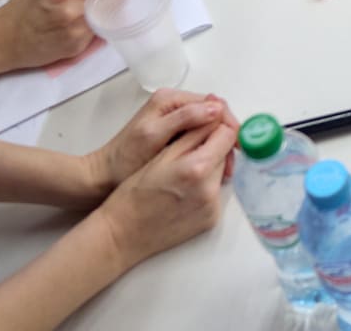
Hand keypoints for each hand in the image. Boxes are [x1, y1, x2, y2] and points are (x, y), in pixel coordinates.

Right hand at [0, 0, 104, 71]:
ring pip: (104, 16)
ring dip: (99, 12)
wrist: (2, 42)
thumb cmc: (22, 8)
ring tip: (86, 10)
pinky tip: (78, 25)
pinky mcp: (76, 48)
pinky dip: (91, 27)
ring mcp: (75, 33)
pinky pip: (95, 33)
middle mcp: (70, 13)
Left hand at [87, 89, 236, 197]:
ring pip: (209, 126)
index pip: (212, 104)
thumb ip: (184, 119)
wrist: (103, 177)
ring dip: (219, 144)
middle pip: (213, 114)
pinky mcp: (174, 132)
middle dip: (226, 135)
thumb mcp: (154, 137)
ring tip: (224, 167)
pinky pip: (200, 135)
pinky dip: (209, 148)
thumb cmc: (126, 159)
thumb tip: (216, 107)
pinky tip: (211, 164)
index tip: (238, 146)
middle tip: (231, 162)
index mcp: (171, 99)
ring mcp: (175, 118)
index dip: (228, 123)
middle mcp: (175, 104)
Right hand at [93, 118, 237, 267]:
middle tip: (186, 155)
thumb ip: (194, 133)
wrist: (123, 234)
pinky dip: (205, 190)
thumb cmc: (134, 195)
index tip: (208, 126)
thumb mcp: (162, 155)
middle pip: (225, 155)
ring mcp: (212, 208)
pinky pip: (215, 195)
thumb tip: (216, 117)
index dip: (217, 127)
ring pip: (220, 175)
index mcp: (197, 168)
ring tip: (182, 176)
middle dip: (211, 150)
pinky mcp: (211, 220)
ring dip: (209, 170)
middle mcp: (210, 190)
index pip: (227, 134)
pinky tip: (183, 193)